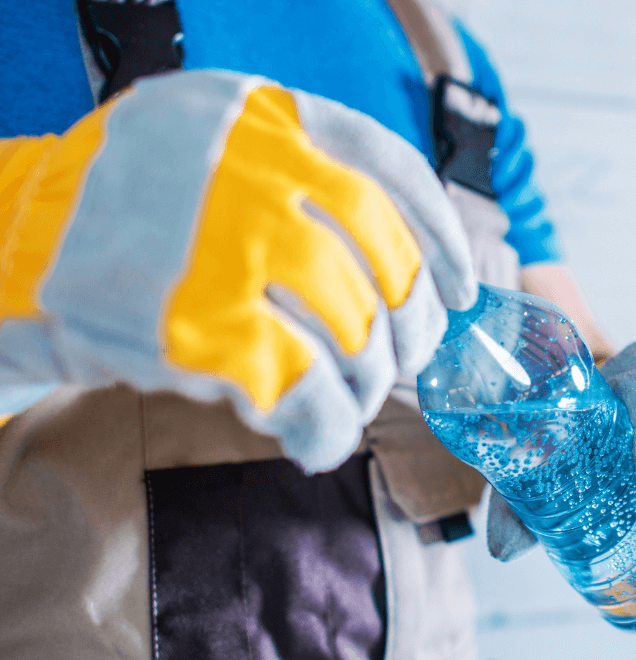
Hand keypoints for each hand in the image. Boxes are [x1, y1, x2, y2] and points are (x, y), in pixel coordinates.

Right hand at [0, 70, 475, 470]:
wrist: (2, 248)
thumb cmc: (121, 214)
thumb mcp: (208, 151)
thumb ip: (295, 177)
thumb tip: (407, 268)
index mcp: (260, 117)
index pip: (390, 171)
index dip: (440, 239)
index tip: (462, 290)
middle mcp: (251, 171)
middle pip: (382, 263)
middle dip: (409, 327)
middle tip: (402, 361)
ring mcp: (226, 247)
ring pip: (353, 334)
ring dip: (363, 386)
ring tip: (346, 403)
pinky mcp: (200, 330)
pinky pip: (306, 393)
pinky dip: (324, 429)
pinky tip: (315, 440)